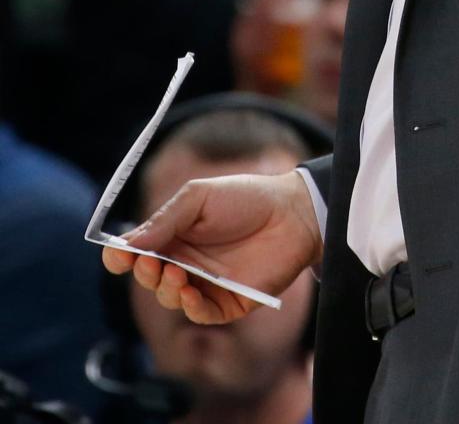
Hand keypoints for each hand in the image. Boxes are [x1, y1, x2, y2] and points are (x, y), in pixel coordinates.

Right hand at [102, 168, 320, 324]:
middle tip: (149, 261)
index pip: (137, 251)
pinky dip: (189, 306)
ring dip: (164, 289)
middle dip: (143, 272)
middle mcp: (185, 261)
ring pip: (170, 298)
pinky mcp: (227, 302)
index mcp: (175, 234)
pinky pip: (200, 313)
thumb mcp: (199, 198)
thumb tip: (127, 243)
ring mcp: (205, 283)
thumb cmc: (246, 198)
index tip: (115, 255)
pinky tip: (189, 291)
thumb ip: (165, 220)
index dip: (121, 256)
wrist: (292, 212)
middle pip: (149, 277)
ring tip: (174, 273)